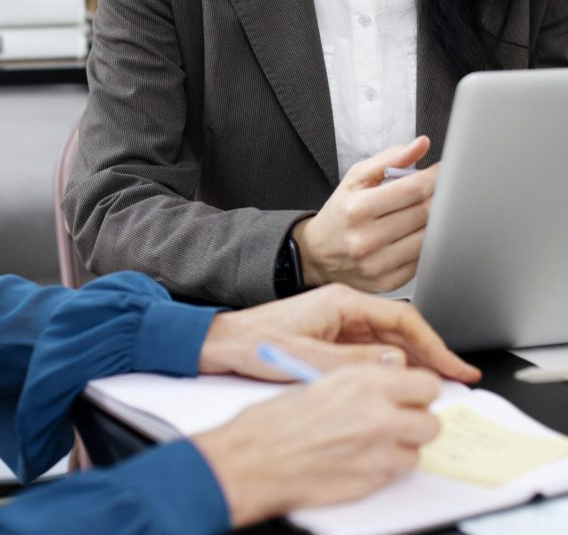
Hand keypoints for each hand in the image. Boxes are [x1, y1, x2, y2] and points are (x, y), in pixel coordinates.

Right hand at [192, 364, 440, 527]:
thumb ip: (363, 380)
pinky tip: (359, 456)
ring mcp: (378, 453)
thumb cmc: (276, 420)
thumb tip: (388, 380)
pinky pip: (396, 473)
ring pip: (417, 451)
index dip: (419, 389)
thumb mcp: (321, 379)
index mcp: (364, 382)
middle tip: (398, 417)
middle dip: (417, 420)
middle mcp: (378, 416)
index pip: (426, 383)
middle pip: (431, 421)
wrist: (256, 459)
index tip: (411, 391)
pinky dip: (384, 466)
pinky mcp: (372, 483)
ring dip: (402, 446)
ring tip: (373, 439)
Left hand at [198, 281, 479, 382]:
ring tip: (439, 383)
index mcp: (342, 301)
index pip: (402, 319)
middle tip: (459, 377)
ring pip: (388, 339)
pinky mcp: (330, 334)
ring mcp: (338, 320)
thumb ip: (356, 361)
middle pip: (400, 328)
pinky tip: (402, 379)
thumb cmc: (258, 342)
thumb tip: (398, 362)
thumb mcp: (310, 357)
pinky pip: (371, 348)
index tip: (454, 366)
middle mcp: (343, 306)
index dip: (434, 345)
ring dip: (414, 360)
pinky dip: (391, 363)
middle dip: (431, 353)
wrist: (225, 341)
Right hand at [294, 136, 436, 290]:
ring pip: (428, 237)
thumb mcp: (355, 179)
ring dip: (435, 221)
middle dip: (438, 197)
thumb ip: (389, 159)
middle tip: (441, 188)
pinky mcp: (388, 282)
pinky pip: (422, 259)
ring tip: (428, 210)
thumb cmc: (340, 212)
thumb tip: (421, 144)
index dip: (435, 177)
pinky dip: (426, 243)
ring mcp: (378, 264)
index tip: (443, 170)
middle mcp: (366, 239)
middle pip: (424, 213)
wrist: (317, 254)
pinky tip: (417, 233)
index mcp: (357, 208)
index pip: (412, 189)